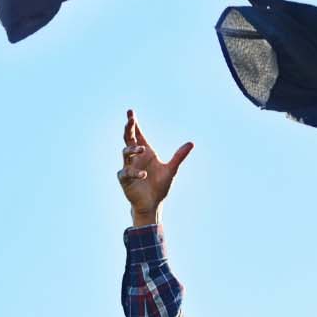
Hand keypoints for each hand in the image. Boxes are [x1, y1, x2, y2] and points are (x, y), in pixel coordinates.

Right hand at [117, 109, 193, 225]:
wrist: (153, 204)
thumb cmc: (160, 186)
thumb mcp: (171, 170)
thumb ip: (179, 156)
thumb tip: (191, 143)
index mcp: (146, 153)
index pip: (138, 135)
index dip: (134, 124)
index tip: (131, 112)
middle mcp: (135, 158)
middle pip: (129, 139)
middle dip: (129, 128)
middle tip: (130, 119)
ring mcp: (128, 167)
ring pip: (125, 153)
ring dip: (133, 149)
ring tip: (142, 149)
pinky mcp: (125, 179)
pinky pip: (126, 172)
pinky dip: (135, 172)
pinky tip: (144, 174)